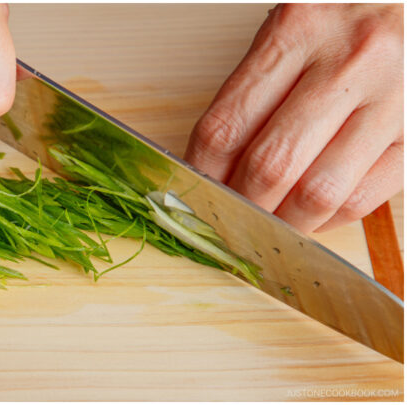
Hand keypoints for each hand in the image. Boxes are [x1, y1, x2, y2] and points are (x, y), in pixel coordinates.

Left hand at [185, 4, 402, 232]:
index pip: (226, 126)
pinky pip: (365, 198)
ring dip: (284, 222)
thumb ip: (254, 86)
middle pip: (271, 164)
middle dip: (241, 206)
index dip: (201, 174)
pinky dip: (328, 219)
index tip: (193, 193)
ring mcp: (391, 99)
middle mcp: (346, 63)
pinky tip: (310, 216)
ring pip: (319, 191)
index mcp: (297, 32)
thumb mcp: (292, 27)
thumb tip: (211, 163)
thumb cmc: (347, 16)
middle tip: (227, 220)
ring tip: (266, 226)